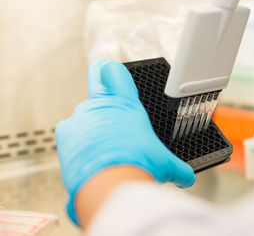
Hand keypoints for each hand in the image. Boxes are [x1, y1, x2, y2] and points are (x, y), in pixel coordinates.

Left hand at [56, 58, 194, 225]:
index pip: (114, 72)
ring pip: (86, 120)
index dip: (110, 69)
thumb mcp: (164, 163)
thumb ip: (178, 167)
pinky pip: (72, 135)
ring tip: (105, 155)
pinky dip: (79, 146)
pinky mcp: (64, 132)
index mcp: (126, 104)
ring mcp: (81, 117)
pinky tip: (91, 160)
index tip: (107, 68)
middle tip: (116, 135)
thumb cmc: (139, 166)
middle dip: (106, 114)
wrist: (110, 185)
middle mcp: (101, 105)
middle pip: (98, 95)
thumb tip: (188, 178)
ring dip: (93, 132)